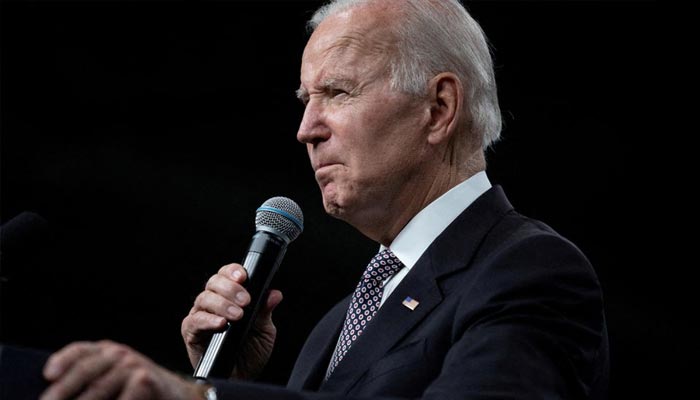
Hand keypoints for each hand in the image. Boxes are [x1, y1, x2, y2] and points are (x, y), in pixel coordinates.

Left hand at [40, 340, 205, 399]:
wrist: (176, 395)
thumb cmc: (138, 391)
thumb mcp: (113, 379)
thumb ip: (92, 380)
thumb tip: (56, 394)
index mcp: (107, 351)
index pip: (80, 350)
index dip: (62, 360)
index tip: (47, 375)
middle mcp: (119, 354)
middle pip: (85, 369)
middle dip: (63, 390)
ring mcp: (133, 365)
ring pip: (99, 388)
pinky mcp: (146, 379)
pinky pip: (123, 398)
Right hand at [181, 263, 282, 379]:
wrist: (241, 377)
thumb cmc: (250, 353)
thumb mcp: (264, 330)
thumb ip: (265, 311)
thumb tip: (274, 294)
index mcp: (230, 297)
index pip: (227, 274)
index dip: (233, 271)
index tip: (243, 276)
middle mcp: (213, 303)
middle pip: (214, 282)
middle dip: (231, 288)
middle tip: (246, 301)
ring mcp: (201, 316)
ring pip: (204, 298)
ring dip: (222, 304)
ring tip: (238, 316)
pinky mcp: (191, 332)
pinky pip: (195, 321)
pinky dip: (208, 320)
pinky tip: (221, 324)